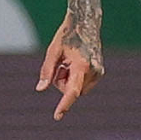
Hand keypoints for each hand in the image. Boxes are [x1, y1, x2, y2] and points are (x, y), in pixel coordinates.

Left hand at [36, 0, 103, 120]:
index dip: (64, 104)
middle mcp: (94, 71)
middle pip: (71, 91)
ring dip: (68, 80)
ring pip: (77, 89)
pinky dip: (75, 78)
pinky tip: (75, 63)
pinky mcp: (100, 72)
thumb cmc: (67, 35)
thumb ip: (47, 71)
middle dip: (62, 83)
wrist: (86, 23)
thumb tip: (40, 89)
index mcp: (82, 65)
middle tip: (60, 65)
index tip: (57, 116)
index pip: (72, 91)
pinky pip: (82, 84)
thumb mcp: (53, 51)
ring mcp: (99, 72)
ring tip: (68, 62)